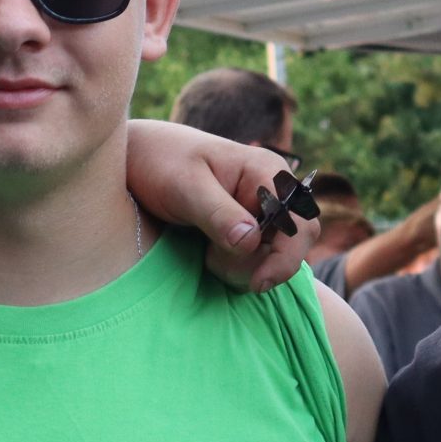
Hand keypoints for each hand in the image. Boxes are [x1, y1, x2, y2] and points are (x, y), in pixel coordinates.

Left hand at [121, 118, 312, 289]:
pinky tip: (210, 256)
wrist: (142, 159)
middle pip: (293, 245)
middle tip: (212, 260)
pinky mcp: (249, 228)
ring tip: (207, 254)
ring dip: (245, 268)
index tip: (256, 283)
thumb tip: (251, 241)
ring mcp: (263, 211)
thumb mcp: (185, 187)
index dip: (285, 259)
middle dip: (260, 265)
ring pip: (275, 257)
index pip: (299, 225)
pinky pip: (259, 258)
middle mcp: (274, 192)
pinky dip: (239, 268)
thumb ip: (218, 214)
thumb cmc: (161, 162)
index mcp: (267, 173)